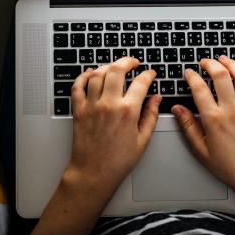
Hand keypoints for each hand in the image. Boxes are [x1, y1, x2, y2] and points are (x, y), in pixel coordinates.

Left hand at [67, 57, 160, 195]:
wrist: (93, 173)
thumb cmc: (117, 161)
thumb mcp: (143, 139)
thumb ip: (151, 115)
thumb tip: (157, 98)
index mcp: (127, 111)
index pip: (141, 82)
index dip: (148, 74)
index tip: (150, 74)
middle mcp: (108, 104)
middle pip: (117, 69)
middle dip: (127, 61)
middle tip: (133, 62)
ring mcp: (91, 105)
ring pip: (97, 74)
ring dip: (107, 67)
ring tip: (115, 68)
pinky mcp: (79, 110)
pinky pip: (77, 86)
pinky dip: (83, 76)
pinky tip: (91, 73)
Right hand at [171, 55, 234, 193]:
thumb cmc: (231, 166)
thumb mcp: (201, 150)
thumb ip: (188, 126)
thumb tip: (178, 109)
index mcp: (214, 120)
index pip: (199, 89)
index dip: (192, 76)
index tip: (189, 72)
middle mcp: (232, 111)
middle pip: (221, 76)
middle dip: (211, 64)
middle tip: (205, 62)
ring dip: (232, 63)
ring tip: (223, 59)